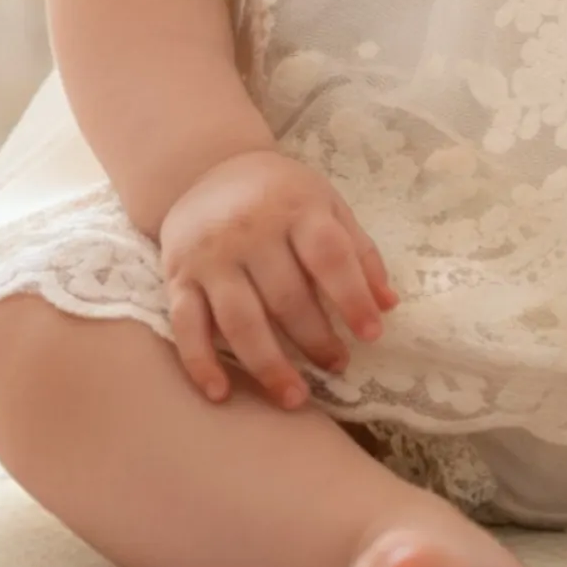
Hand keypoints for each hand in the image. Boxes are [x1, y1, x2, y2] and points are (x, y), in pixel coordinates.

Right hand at [159, 150, 398, 407]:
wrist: (206, 168)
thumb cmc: (280, 195)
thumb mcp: (326, 205)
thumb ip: (359, 252)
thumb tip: (389, 305)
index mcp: (295, 208)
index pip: (329, 257)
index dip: (352, 298)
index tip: (372, 335)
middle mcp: (249, 231)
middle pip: (286, 297)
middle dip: (316, 340)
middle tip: (337, 366)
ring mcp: (210, 256)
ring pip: (240, 320)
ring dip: (269, 365)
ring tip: (295, 398)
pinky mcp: (178, 277)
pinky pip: (186, 326)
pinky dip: (201, 363)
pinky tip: (221, 393)